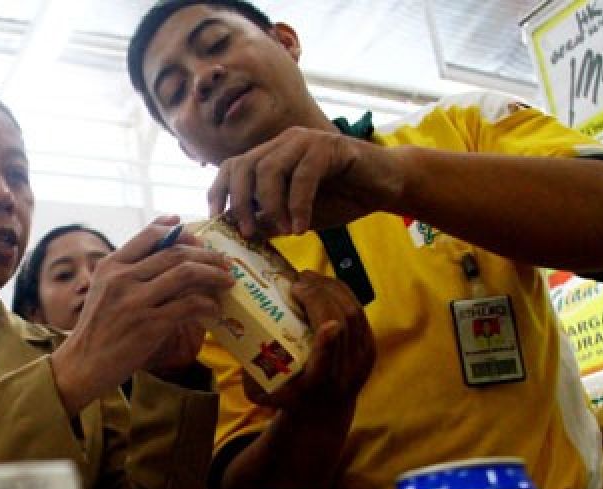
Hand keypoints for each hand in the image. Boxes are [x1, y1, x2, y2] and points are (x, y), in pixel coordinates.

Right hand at [50, 218, 232, 413]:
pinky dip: (208, 305)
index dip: (179, 231)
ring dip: (213, 275)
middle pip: (176, 253)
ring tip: (227, 281)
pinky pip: (189, 306)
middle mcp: (123, 278)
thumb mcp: (104, 290)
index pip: (150, 236)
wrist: (83, 364)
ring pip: (186, 274)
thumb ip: (128, 270)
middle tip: (223, 262)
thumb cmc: (98, 328)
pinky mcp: (150, 325)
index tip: (196, 235)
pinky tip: (214, 310)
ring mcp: (137, 301)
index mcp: (111, 266)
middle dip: (207, 255)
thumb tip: (163, 252)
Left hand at [208, 127, 403, 238]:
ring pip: (270, 168)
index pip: (233, 166)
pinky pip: (303, 175)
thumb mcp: (295, 216)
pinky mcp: (329, 146)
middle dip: (241, 202)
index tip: (217, 220)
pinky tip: (301, 227)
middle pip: (245, 165)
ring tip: (281, 231)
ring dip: (271, 205)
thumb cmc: (340, 199)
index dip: (219, 191)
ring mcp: (306, 141)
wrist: (385, 186)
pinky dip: (298, 205)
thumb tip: (238, 232)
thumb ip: (269, 220)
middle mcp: (284, 143)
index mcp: (272, 155)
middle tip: (247, 233)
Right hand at [242, 269, 374, 409]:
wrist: (324, 411)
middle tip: (297, 283)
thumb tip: (237, 342)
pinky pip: (358, 312)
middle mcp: (343, 373)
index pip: (326, 366)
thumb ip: (249, 375)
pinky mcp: (369, 347)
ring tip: (308, 278)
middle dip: (319, 298)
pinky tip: (324, 284)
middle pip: (340, 328)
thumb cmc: (288, 396)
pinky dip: (341, 293)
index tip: (325, 325)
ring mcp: (361, 359)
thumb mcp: (263, 394)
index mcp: (316, 386)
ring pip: (352, 314)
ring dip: (330, 289)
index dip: (327, 344)